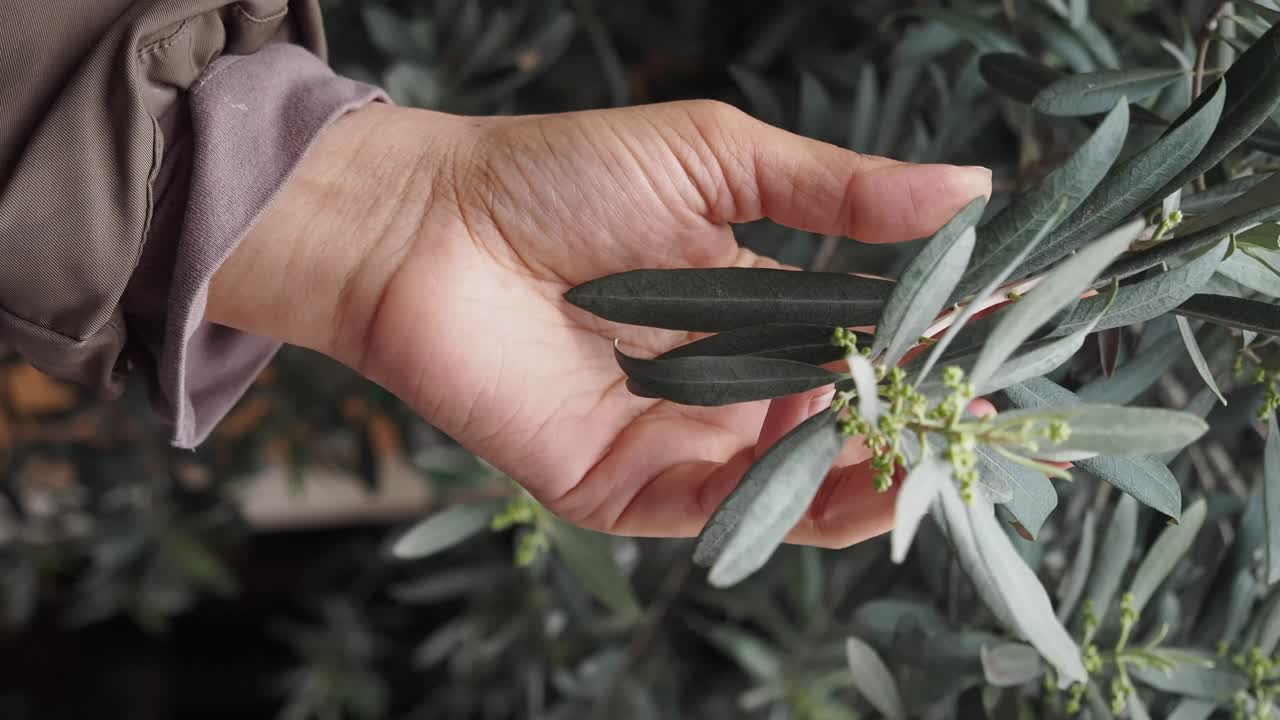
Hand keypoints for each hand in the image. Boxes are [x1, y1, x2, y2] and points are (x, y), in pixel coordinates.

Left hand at [211, 100, 990, 546]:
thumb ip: (835, 191)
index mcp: (756, 313)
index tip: (1013, 343)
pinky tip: (846, 478)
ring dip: (870, 477)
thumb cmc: (562, 177)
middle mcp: (729, 388)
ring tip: (931, 455)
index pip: (867, 347)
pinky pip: (722, 513)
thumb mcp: (717, 162)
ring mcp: (681, 442)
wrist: (429, 224)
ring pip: (795, 485)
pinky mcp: (627, 487)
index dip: (938, 350)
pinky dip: (787, 505)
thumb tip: (969, 190)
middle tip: (990, 418)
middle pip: (843, 430)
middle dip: (917, 429)